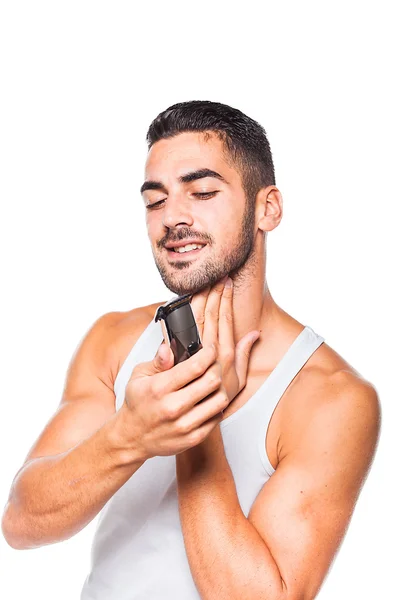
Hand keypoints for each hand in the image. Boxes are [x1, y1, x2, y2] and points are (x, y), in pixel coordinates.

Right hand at [119, 322, 228, 460]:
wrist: (133, 438)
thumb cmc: (137, 403)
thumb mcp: (139, 376)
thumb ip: (157, 361)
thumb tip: (169, 347)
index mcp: (160, 388)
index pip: (196, 366)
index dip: (209, 353)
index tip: (211, 348)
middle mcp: (173, 407)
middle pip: (212, 380)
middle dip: (217, 366)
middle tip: (214, 363)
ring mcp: (185, 425)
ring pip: (220, 399)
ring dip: (221, 387)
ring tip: (213, 382)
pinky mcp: (193, 438)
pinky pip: (217, 417)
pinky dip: (217, 405)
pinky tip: (209, 399)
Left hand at [190, 276, 259, 405]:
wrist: (186, 418)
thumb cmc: (214, 398)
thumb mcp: (235, 380)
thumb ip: (244, 355)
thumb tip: (255, 333)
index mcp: (225, 355)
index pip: (225, 319)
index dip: (226, 299)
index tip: (226, 281)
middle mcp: (213, 355)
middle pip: (212, 316)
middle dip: (214, 293)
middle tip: (216, 274)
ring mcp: (197, 358)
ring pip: (199, 320)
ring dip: (202, 299)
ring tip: (204, 280)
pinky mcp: (182, 362)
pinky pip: (183, 333)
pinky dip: (186, 315)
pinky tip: (187, 300)